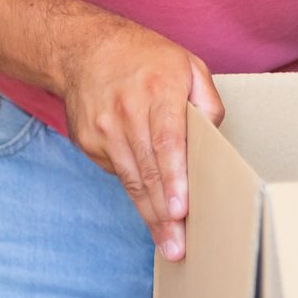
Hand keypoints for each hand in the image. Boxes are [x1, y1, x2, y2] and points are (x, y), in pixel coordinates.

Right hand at [61, 20, 223, 262]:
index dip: (173, 177)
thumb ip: (207, 100)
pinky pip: (119, 174)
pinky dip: (137, 193)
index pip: (166, 141)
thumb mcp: (187, 65)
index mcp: (157, 92)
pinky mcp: (89, 144)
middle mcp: (126, 114)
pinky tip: (152, 211)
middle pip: (147, 170)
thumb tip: (213, 134)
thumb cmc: (147, 59)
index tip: (179, 209)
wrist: (84, 50)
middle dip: (163, 213)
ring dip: (150, 216)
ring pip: (131, 181)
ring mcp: (103, 131)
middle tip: (178, 247)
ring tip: (169, 245)